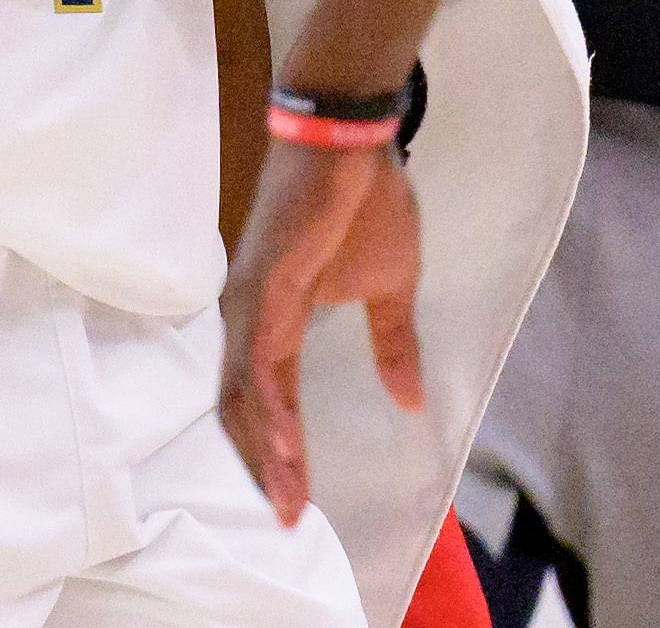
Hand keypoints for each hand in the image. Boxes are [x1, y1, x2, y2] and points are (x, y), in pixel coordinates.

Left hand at [219, 139, 424, 525]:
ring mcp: (255, 299)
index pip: (269, 398)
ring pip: (248, 388)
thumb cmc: (366, 203)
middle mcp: (253, 315)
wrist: (351, 139)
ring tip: (287, 497)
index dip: (281, 452)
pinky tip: (282, 439)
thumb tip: (412, 402)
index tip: (299, 503)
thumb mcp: (389, 286)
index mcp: (277, 318)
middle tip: (288, 520)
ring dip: (267, 446)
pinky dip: (270, 401)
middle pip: (247, 405)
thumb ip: (392, 345)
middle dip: (267, 467)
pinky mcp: (267, 282)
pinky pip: (263, 354)